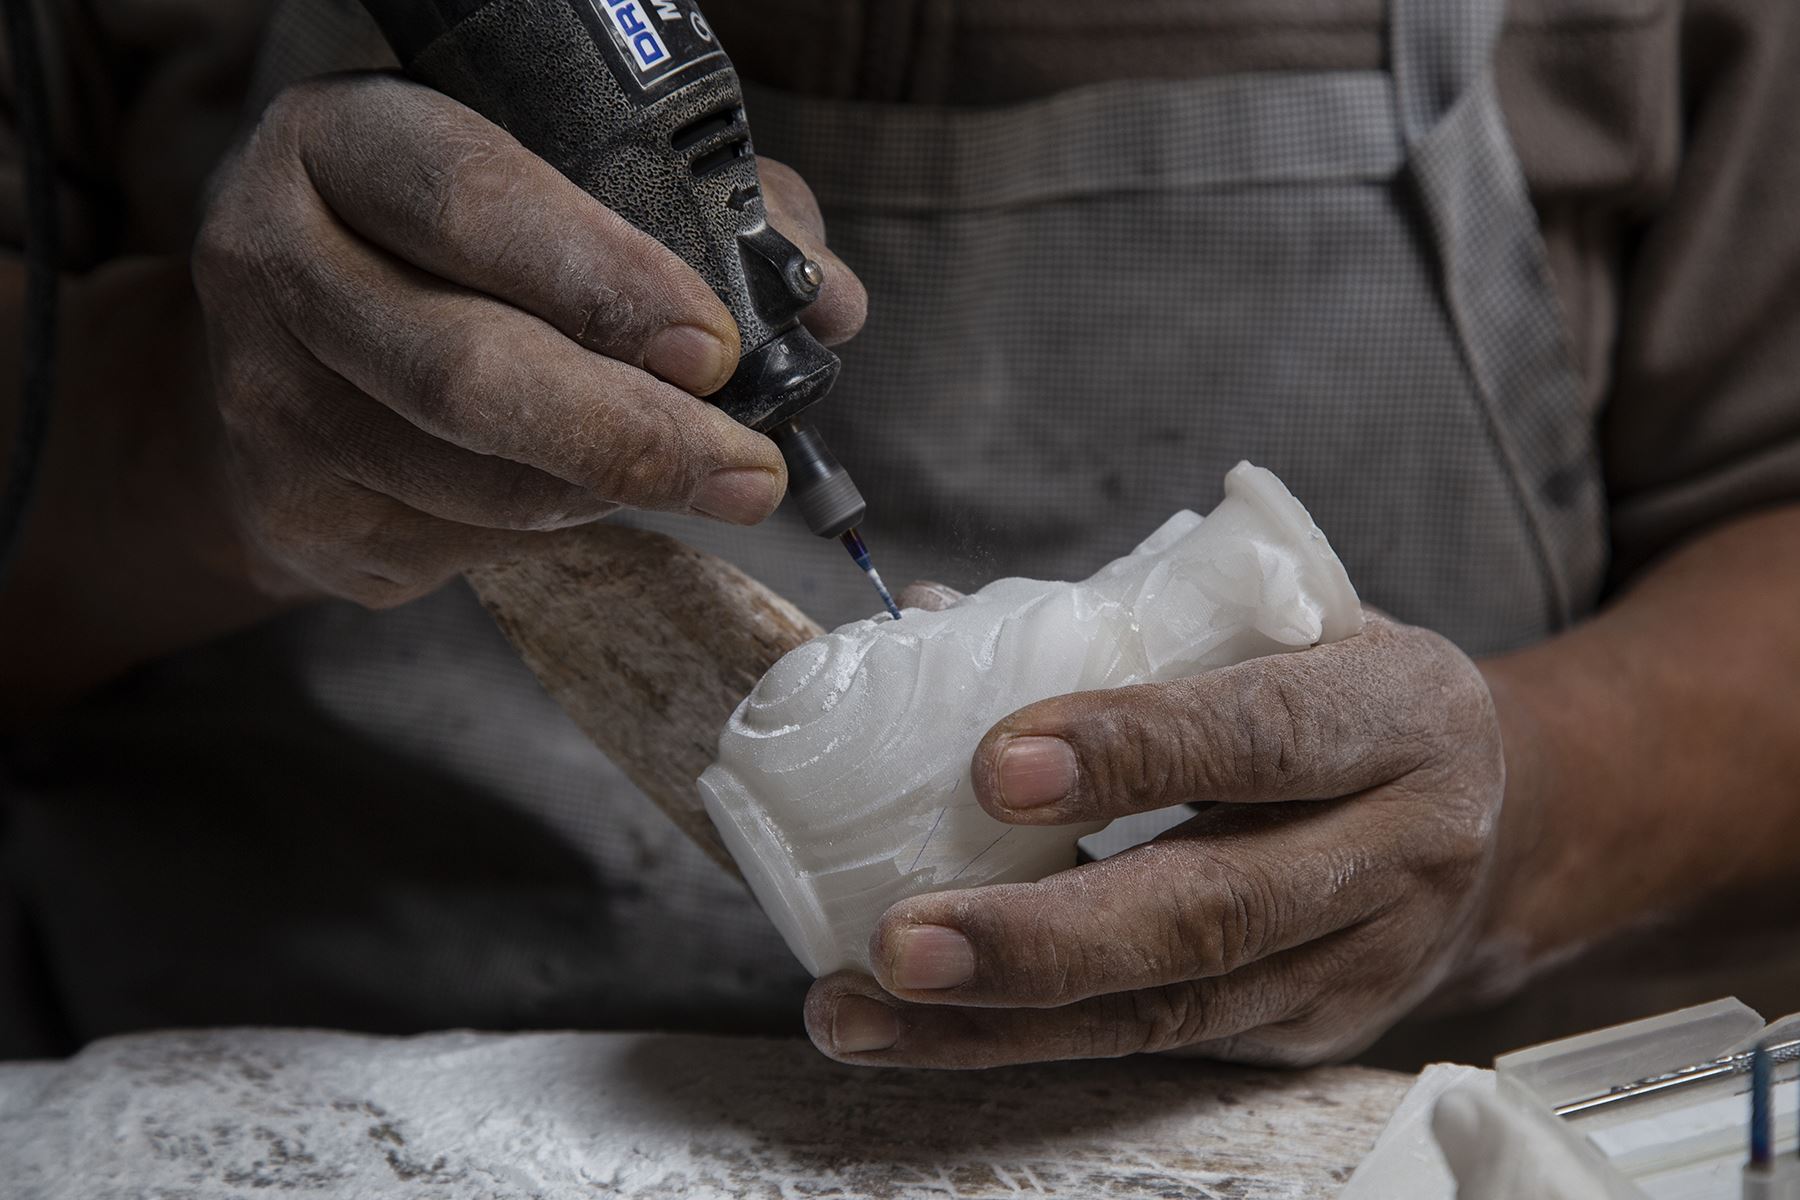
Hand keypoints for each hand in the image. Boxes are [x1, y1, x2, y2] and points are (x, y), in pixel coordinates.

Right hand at [193, 72, 864, 605]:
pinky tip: (580, 494)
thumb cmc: (454, 251)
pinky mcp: (291, 512)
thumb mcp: (554, 184)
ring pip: (475, 483)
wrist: (286, 351)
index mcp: (344, 140)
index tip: (717, 348)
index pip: (476, 204)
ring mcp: (265, 400)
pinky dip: (549, 532)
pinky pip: (457, 545)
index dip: (605, 280)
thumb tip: (832, 306)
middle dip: (634, 436)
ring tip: (692, 478)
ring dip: (609, 496)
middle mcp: (274, 260)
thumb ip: (699, 220)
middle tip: (748, 473)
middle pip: (468, 372)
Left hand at [804, 600, 1505, 1067]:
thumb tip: (928, 622)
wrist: (1502, 820)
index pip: (1261, 735)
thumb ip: (1136, 625)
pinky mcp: (1309, 1035)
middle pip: (1213, 912)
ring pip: (1170, 1012)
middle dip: (1041, 937)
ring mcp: (1358, 966)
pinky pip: (1160, 1046)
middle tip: (902, 940)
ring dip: (1001, 1021)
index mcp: (1397, 716)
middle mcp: (1397, 853)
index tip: (995, 767)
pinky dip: (1031, 1039)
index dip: (1131, 751)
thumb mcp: (1293, 626)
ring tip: (864, 1007)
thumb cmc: (1352, 699)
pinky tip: (925, 1026)